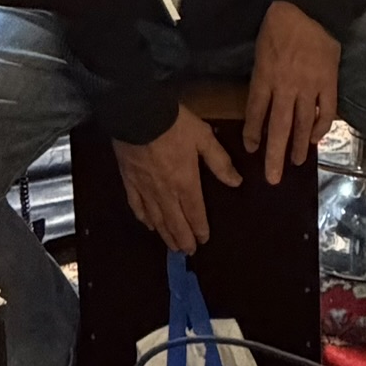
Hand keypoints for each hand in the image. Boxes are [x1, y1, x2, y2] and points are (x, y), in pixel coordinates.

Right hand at [114, 104, 241, 255]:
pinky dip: (143, 218)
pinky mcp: (129, 181)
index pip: (195, 212)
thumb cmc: (174, 124)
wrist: (137, 114)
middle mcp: (165, 192)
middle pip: (175, 221)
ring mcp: (145, 188)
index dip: (200, 228)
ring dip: (165, 234)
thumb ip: (219, 162)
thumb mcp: (203, 137)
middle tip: (187, 252)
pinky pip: (136, 205)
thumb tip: (236, 182)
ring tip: (171, 246)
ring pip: (156, 218)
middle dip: (183, 239)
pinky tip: (148, 225)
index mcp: (186, 182)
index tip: (203, 240)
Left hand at [244, 0, 339, 185]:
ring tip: (296, 163)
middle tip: (273, 178)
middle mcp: (286, 86)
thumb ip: (261, 78)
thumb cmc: (278, 27)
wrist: (310, 10)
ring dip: (299, 146)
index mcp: (265, 76)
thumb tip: (262, 103)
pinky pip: (325, 111)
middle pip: (279, 127)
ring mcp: (309, 86)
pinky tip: (315, 139)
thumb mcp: (261, 51)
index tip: (252, 149)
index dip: (253, 133)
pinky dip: (321, 127)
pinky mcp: (328, 82)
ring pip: (303, 123)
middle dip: (275, 155)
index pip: (256, 112)